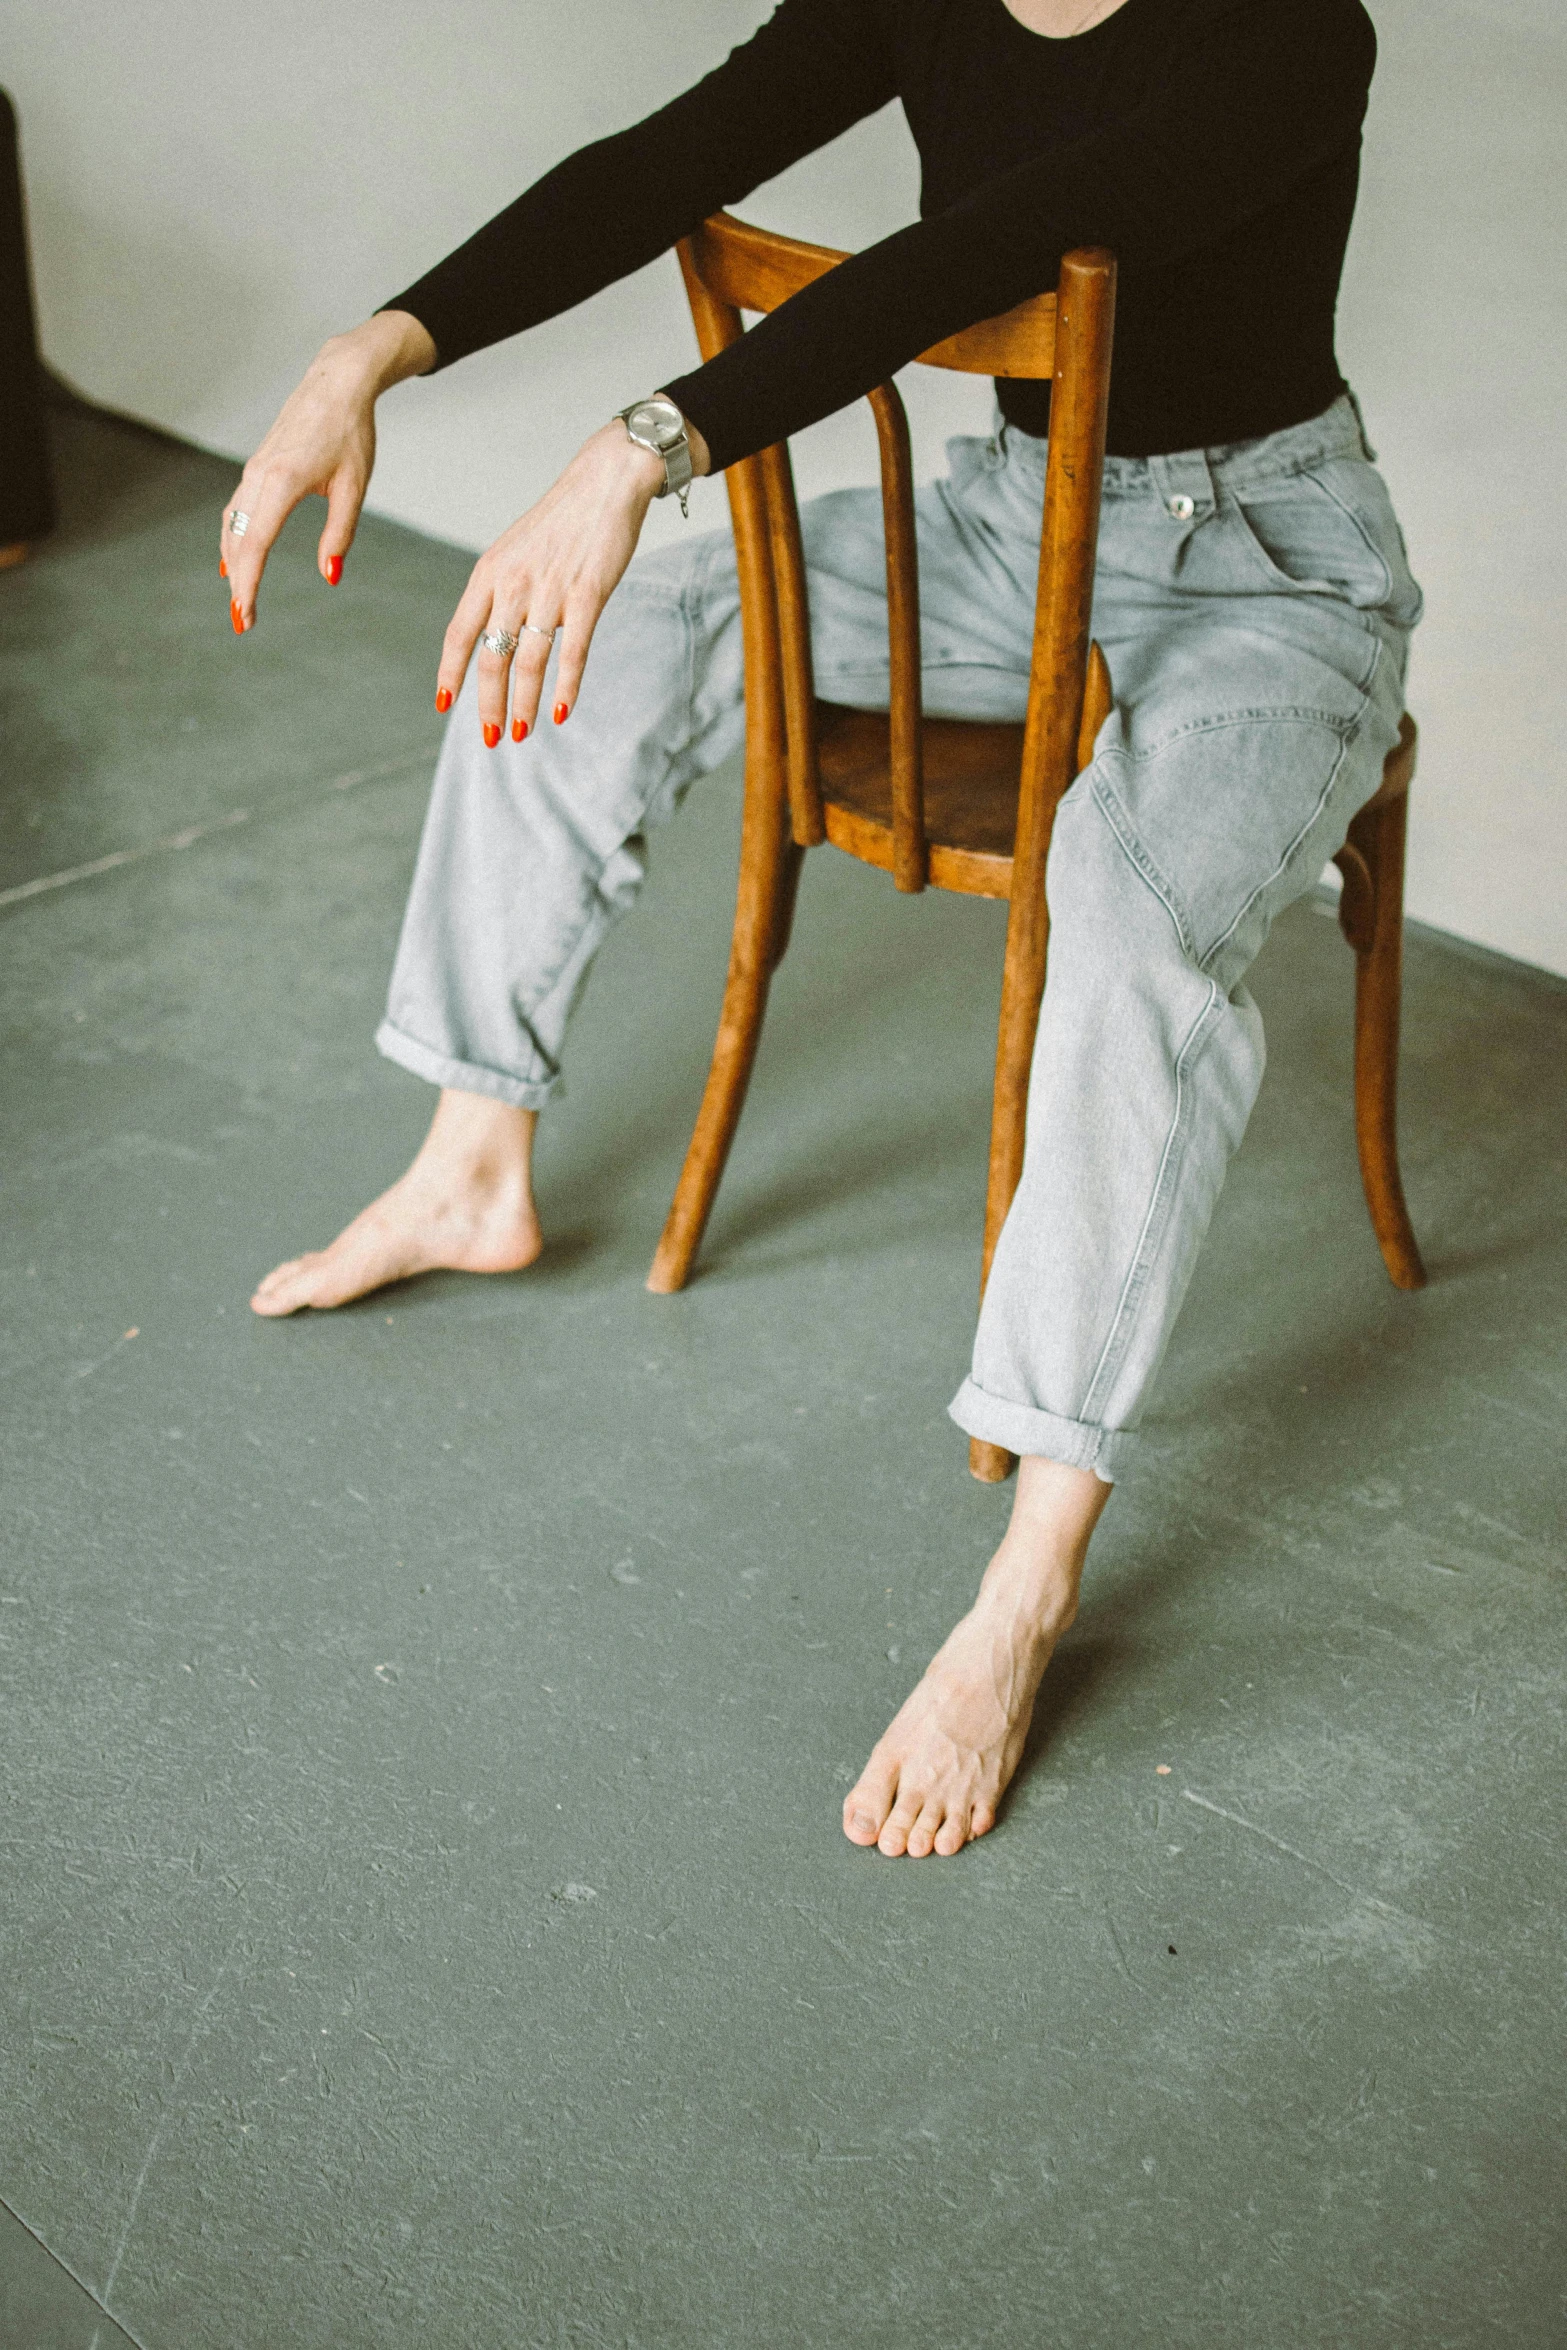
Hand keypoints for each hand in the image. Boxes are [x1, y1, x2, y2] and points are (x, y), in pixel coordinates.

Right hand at [220, 309, 434, 630]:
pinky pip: (236, 507)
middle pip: (238, 540)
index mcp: (282, 483)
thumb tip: (330, 576)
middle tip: (242, 620)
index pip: (255, 545)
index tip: (246, 615)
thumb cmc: (351, 433)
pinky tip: (236, 555)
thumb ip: (340, 534)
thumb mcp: (354, 488)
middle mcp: (259, 475)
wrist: (337, 383)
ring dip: (233, 561)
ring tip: (239, 595)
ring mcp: (254, 468)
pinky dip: (234, 536)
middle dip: (238, 582)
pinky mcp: (257, 464)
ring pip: (232, 524)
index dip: (247, 584)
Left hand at [436, 416, 709, 741]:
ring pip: (528, 661)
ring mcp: (549, 590)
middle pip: (491, 657)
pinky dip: (565, 687)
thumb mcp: (517, 551)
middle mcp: (512, 583)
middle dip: (487, 704)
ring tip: (522, 732)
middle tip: (491, 737)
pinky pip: (572, 651)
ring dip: (524, 705)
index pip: (460, 633)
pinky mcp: (587, 595)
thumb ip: (503, 593)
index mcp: (489, 572)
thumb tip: (497, 638)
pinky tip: (561, 712)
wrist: (604, 482)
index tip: (444, 705)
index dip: (450, 673)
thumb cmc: (562, 522)